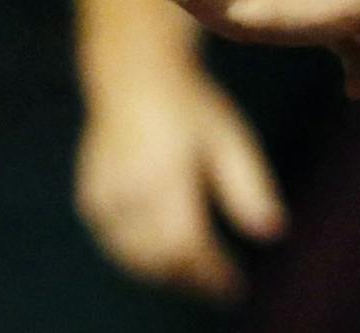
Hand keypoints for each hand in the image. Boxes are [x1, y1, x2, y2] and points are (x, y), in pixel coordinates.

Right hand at [76, 66, 284, 300]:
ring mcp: (104, 189)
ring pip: (130, 254)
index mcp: (165, 171)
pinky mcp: (89, 192)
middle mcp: (128, 184)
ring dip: (162, 272)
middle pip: (156, 256)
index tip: (234, 285)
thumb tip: (269, 233)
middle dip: (189, 278)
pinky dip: (133, 254)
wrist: (132, 73)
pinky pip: (111, 239)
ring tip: (191, 273)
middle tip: (216, 284)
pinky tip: (156, 252)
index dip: (209, 272)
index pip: (183, 241)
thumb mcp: (230, 137)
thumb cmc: (189, 106)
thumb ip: (250, 185)